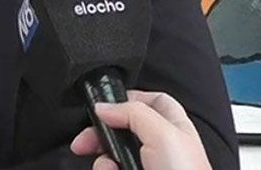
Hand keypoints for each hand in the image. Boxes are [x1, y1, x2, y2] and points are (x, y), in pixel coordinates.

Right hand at [70, 90, 210, 169]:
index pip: (152, 101)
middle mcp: (160, 146)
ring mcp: (146, 166)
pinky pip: (111, 169)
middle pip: (123, 128)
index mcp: (174, 127)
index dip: (129, 98)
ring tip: (105, 165)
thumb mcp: (162, 133)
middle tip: (86, 137)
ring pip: (113, 154)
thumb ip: (132, 112)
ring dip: (102, 158)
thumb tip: (104, 107)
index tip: (107, 104)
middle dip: (102, 131)